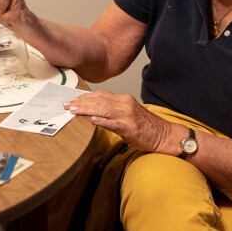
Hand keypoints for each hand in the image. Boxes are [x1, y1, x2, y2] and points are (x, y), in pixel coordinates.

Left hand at [64, 91, 179, 153]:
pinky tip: (91, 120)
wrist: (164, 135)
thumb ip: (112, 112)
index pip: (100, 95)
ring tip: (73, 111)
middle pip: (99, 100)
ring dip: (86, 109)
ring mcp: (127, 115)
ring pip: (102, 109)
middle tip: (66, 105)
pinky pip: (113, 123)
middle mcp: (125, 104)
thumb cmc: (146, 127)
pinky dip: (101, 120)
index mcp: (124, 100)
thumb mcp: (127, 114)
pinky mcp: (129, 127)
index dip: (85, 97)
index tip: (72, 100)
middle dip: (81, 102)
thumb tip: (92, 114)